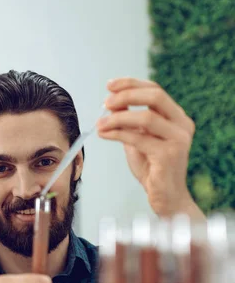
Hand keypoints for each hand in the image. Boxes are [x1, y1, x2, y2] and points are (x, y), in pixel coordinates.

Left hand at [97, 78, 203, 217]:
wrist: (166, 198)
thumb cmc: (153, 169)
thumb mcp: (138, 139)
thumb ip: (128, 121)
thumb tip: (112, 102)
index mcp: (177, 118)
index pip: (155, 90)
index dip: (131, 84)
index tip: (110, 85)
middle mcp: (182, 125)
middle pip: (155, 96)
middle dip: (127, 95)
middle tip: (106, 102)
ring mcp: (178, 140)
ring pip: (146, 117)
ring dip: (118, 117)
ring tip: (100, 123)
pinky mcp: (168, 155)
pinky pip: (138, 138)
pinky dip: (117, 133)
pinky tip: (104, 134)